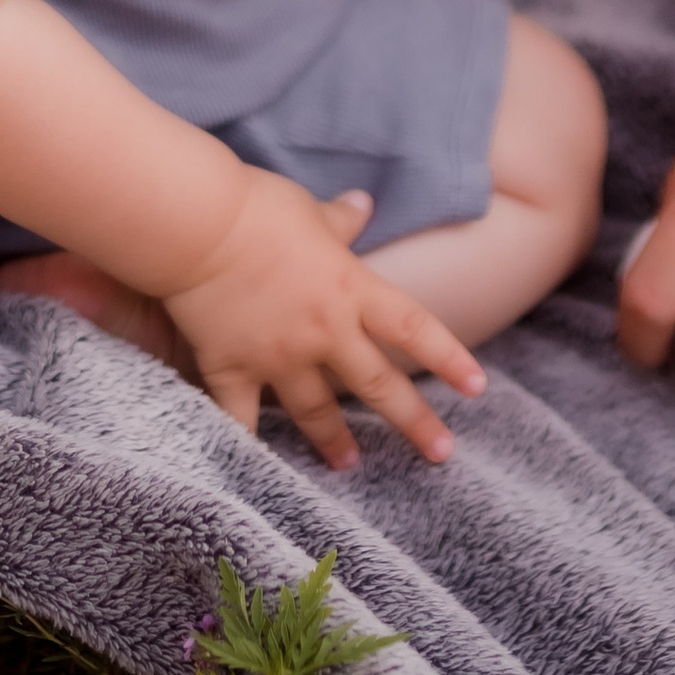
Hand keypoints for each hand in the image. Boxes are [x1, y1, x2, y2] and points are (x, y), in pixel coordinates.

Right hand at [165, 176, 485, 470]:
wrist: (196, 225)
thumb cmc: (256, 207)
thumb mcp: (309, 209)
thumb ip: (339, 219)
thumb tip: (363, 204)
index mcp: (350, 288)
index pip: (414, 329)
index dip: (448, 359)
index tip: (477, 388)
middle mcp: (324, 330)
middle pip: (378, 385)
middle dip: (413, 422)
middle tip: (440, 453)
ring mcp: (279, 357)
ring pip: (317, 411)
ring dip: (336, 442)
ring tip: (349, 465)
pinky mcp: (233, 369)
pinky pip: (243, 419)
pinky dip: (246, 446)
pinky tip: (252, 471)